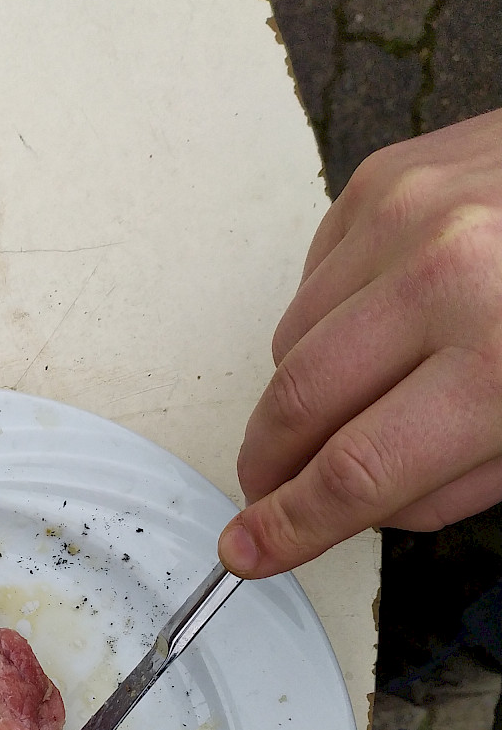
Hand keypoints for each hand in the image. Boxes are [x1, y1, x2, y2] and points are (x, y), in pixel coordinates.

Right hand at [219, 110, 501, 577]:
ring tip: (356, 397)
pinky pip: (309, 281)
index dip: (289, 526)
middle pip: (297, 405)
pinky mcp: (381, 182)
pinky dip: (328, 320)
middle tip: (271, 490)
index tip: (250, 547)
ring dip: (304, 391)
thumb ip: (447, 486)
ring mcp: (402, 218)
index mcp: (497, 364)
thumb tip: (350, 508)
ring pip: (290, 344)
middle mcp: (440, 278)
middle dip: (269, 465)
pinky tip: (378, 324)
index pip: (352, 473)